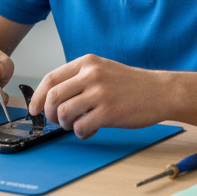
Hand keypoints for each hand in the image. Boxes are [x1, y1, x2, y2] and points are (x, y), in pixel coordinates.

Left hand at [29, 55, 166, 138]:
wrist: (161, 91)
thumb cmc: (132, 84)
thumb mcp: (103, 69)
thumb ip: (80, 78)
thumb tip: (53, 97)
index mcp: (88, 62)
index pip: (51, 78)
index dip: (38, 96)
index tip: (34, 109)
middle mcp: (92, 74)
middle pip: (53, 96)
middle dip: (49, 113)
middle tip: (56, 120)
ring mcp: (100, 93)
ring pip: (64, 112)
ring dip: (65, 124)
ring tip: (76, 124)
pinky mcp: (109, 112)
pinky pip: (81, 127)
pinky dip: (81, 133)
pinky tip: (90, 130)